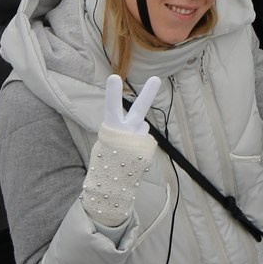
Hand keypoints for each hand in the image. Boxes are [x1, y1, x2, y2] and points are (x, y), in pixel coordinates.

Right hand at [81, 75, 162, 229]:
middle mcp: (127, 134)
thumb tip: (143, 124)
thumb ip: (121, 128)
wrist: (110, 186)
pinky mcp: (148, 150)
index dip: (113, 94)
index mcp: (111, 130)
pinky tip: (132, 155)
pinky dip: (140, 144)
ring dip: (137, 133)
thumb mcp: (107, 140)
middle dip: (148, 94)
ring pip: (142, 128)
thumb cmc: (105, 159)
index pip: (111, 109)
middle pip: (138, 111)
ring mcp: (139, 142)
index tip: (114, 78)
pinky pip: (145, 139)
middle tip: (156, 79)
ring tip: (126, 149)